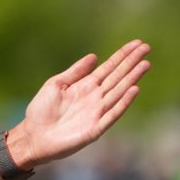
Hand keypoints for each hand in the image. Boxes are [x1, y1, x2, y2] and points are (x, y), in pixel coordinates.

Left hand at [15, 40, 149, 168]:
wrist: (33, 136)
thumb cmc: (41, 110)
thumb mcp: (55, 85)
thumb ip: (74, 72)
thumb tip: (94, 56)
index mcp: (85, 86)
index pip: (109, 68)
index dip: (122, 55)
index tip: (137, 43)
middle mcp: (95, 97)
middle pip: (117, 76)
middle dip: (131, 62)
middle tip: (147, 47)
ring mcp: (97, 112)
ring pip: (119, 92)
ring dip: (132, 78)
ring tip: (145, 64)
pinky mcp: (96, 127)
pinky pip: (113, 113)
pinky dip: (123, 102)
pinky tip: (133, 89)